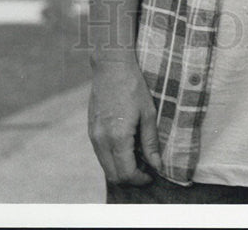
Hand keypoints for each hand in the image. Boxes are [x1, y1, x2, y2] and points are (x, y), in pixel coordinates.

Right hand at [88, 54, 162, 185]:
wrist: (111, 67)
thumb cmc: (133, 86)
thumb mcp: (148, 113)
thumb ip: (150, 142)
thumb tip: (156, 164)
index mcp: (117, 137)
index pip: (126, 172)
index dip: (140, 179)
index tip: (151, 174)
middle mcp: (101, 140)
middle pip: (113, 175)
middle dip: (130, 178)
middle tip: (145, 170)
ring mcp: (93, 136)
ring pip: (105, 166)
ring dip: (120, 169)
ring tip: (138, 158)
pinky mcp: (91, 130)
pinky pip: (100, 154)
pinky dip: (112, 158)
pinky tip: (126, 147)